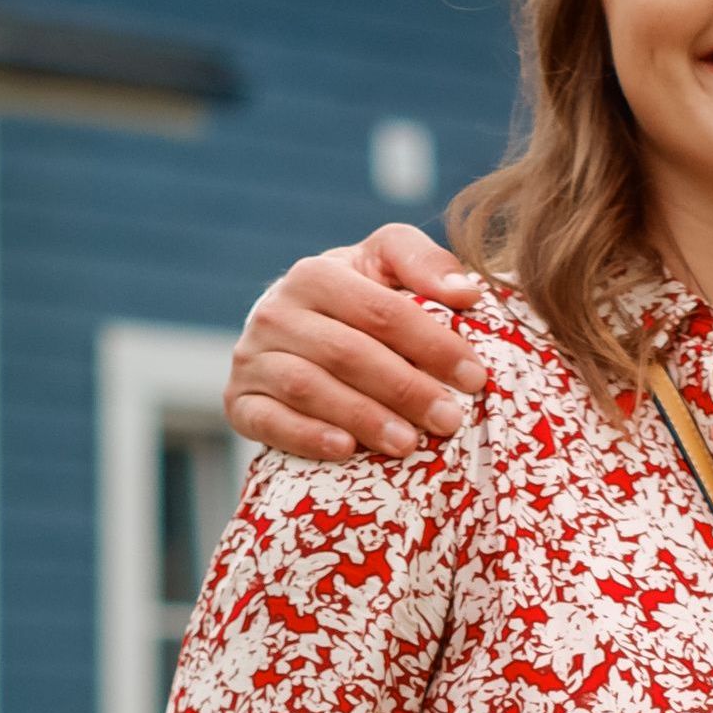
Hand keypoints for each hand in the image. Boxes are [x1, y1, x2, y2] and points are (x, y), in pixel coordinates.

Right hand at [226, 223, 490, 459]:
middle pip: (346, 352)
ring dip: (363, 417)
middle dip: (405, 389)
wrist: (296, 334)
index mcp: (315, 274)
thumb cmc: (358, 300)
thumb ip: (425, 264)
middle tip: (449, 420)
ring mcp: (252, 359)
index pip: (380, 311)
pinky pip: (268, 422)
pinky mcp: (238, 402)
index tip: (474, 377)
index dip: (431, 344)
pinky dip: (307, 436)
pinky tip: (346, 449)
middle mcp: (274, 312)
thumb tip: (466, 294)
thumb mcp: (387, 266)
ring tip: (409, 443)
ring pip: (309, 388)